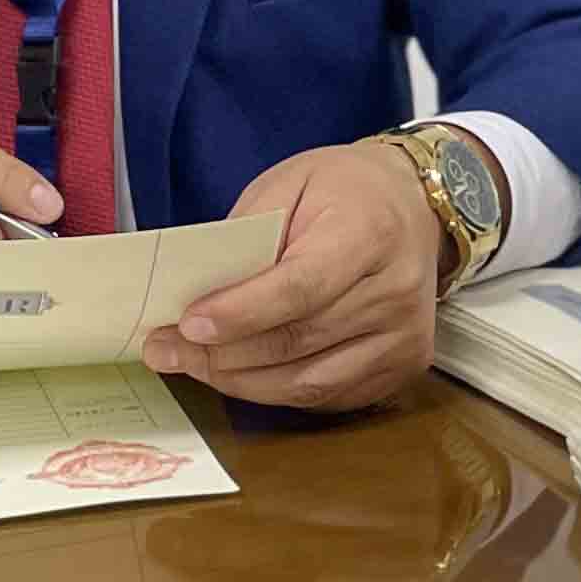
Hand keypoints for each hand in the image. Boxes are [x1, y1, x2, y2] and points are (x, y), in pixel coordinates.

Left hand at [160, 140, 443, 410]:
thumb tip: (196, 293)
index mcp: (369, 232)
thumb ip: (246, 237)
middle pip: (297, 341)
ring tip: (193, 364)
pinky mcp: (405, 366)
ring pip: (308, 381)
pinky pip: (328, 397)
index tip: (186, 324)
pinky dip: (276, 391)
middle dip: (221, 353)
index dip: (240, 313)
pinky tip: (241, 374)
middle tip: (165, 349)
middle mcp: (396, 290)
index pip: (300, 287)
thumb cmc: (344, 191)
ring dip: (240, 381)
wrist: (415, 207)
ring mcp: (405, 336)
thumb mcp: (288, 184)